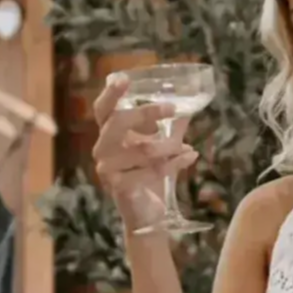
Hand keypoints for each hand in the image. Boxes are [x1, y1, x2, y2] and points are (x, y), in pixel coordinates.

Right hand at [94, 70, 196, 237]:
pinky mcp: (119, 187)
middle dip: (147, 113)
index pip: (102, 110)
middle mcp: (103, 149)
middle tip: (173, 108)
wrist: (148, 214)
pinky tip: (190, 157)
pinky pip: (151, 170)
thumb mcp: (163, 146)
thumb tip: (189, 106)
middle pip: (118, 122)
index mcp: (109, 135)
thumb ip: (172, 127)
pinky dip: (175, 162)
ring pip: (143, 148)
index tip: (124, 78)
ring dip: (170, 146)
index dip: (111, 94)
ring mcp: (107, 169)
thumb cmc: (150, 175)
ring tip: (187, 146)